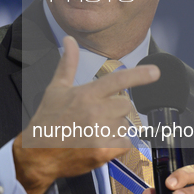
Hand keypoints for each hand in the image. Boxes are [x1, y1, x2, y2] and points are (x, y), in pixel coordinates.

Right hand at [13, 36, 159, 193]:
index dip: (140, 75)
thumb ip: (68, 63)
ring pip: (125, 125)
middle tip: (96, 117)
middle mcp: (95, 111)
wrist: (38, 154)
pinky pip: (126, 143)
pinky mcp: (103, 151)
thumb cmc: (47, 120)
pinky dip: (117, 145)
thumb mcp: (56, 88)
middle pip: (126, 105)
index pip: (118, 80)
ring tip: (93, 132)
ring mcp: (100, 132)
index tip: (156, 72)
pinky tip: (100, 143)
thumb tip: (69, 40)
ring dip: (115, 128)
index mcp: (86, 94)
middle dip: (116, 110)